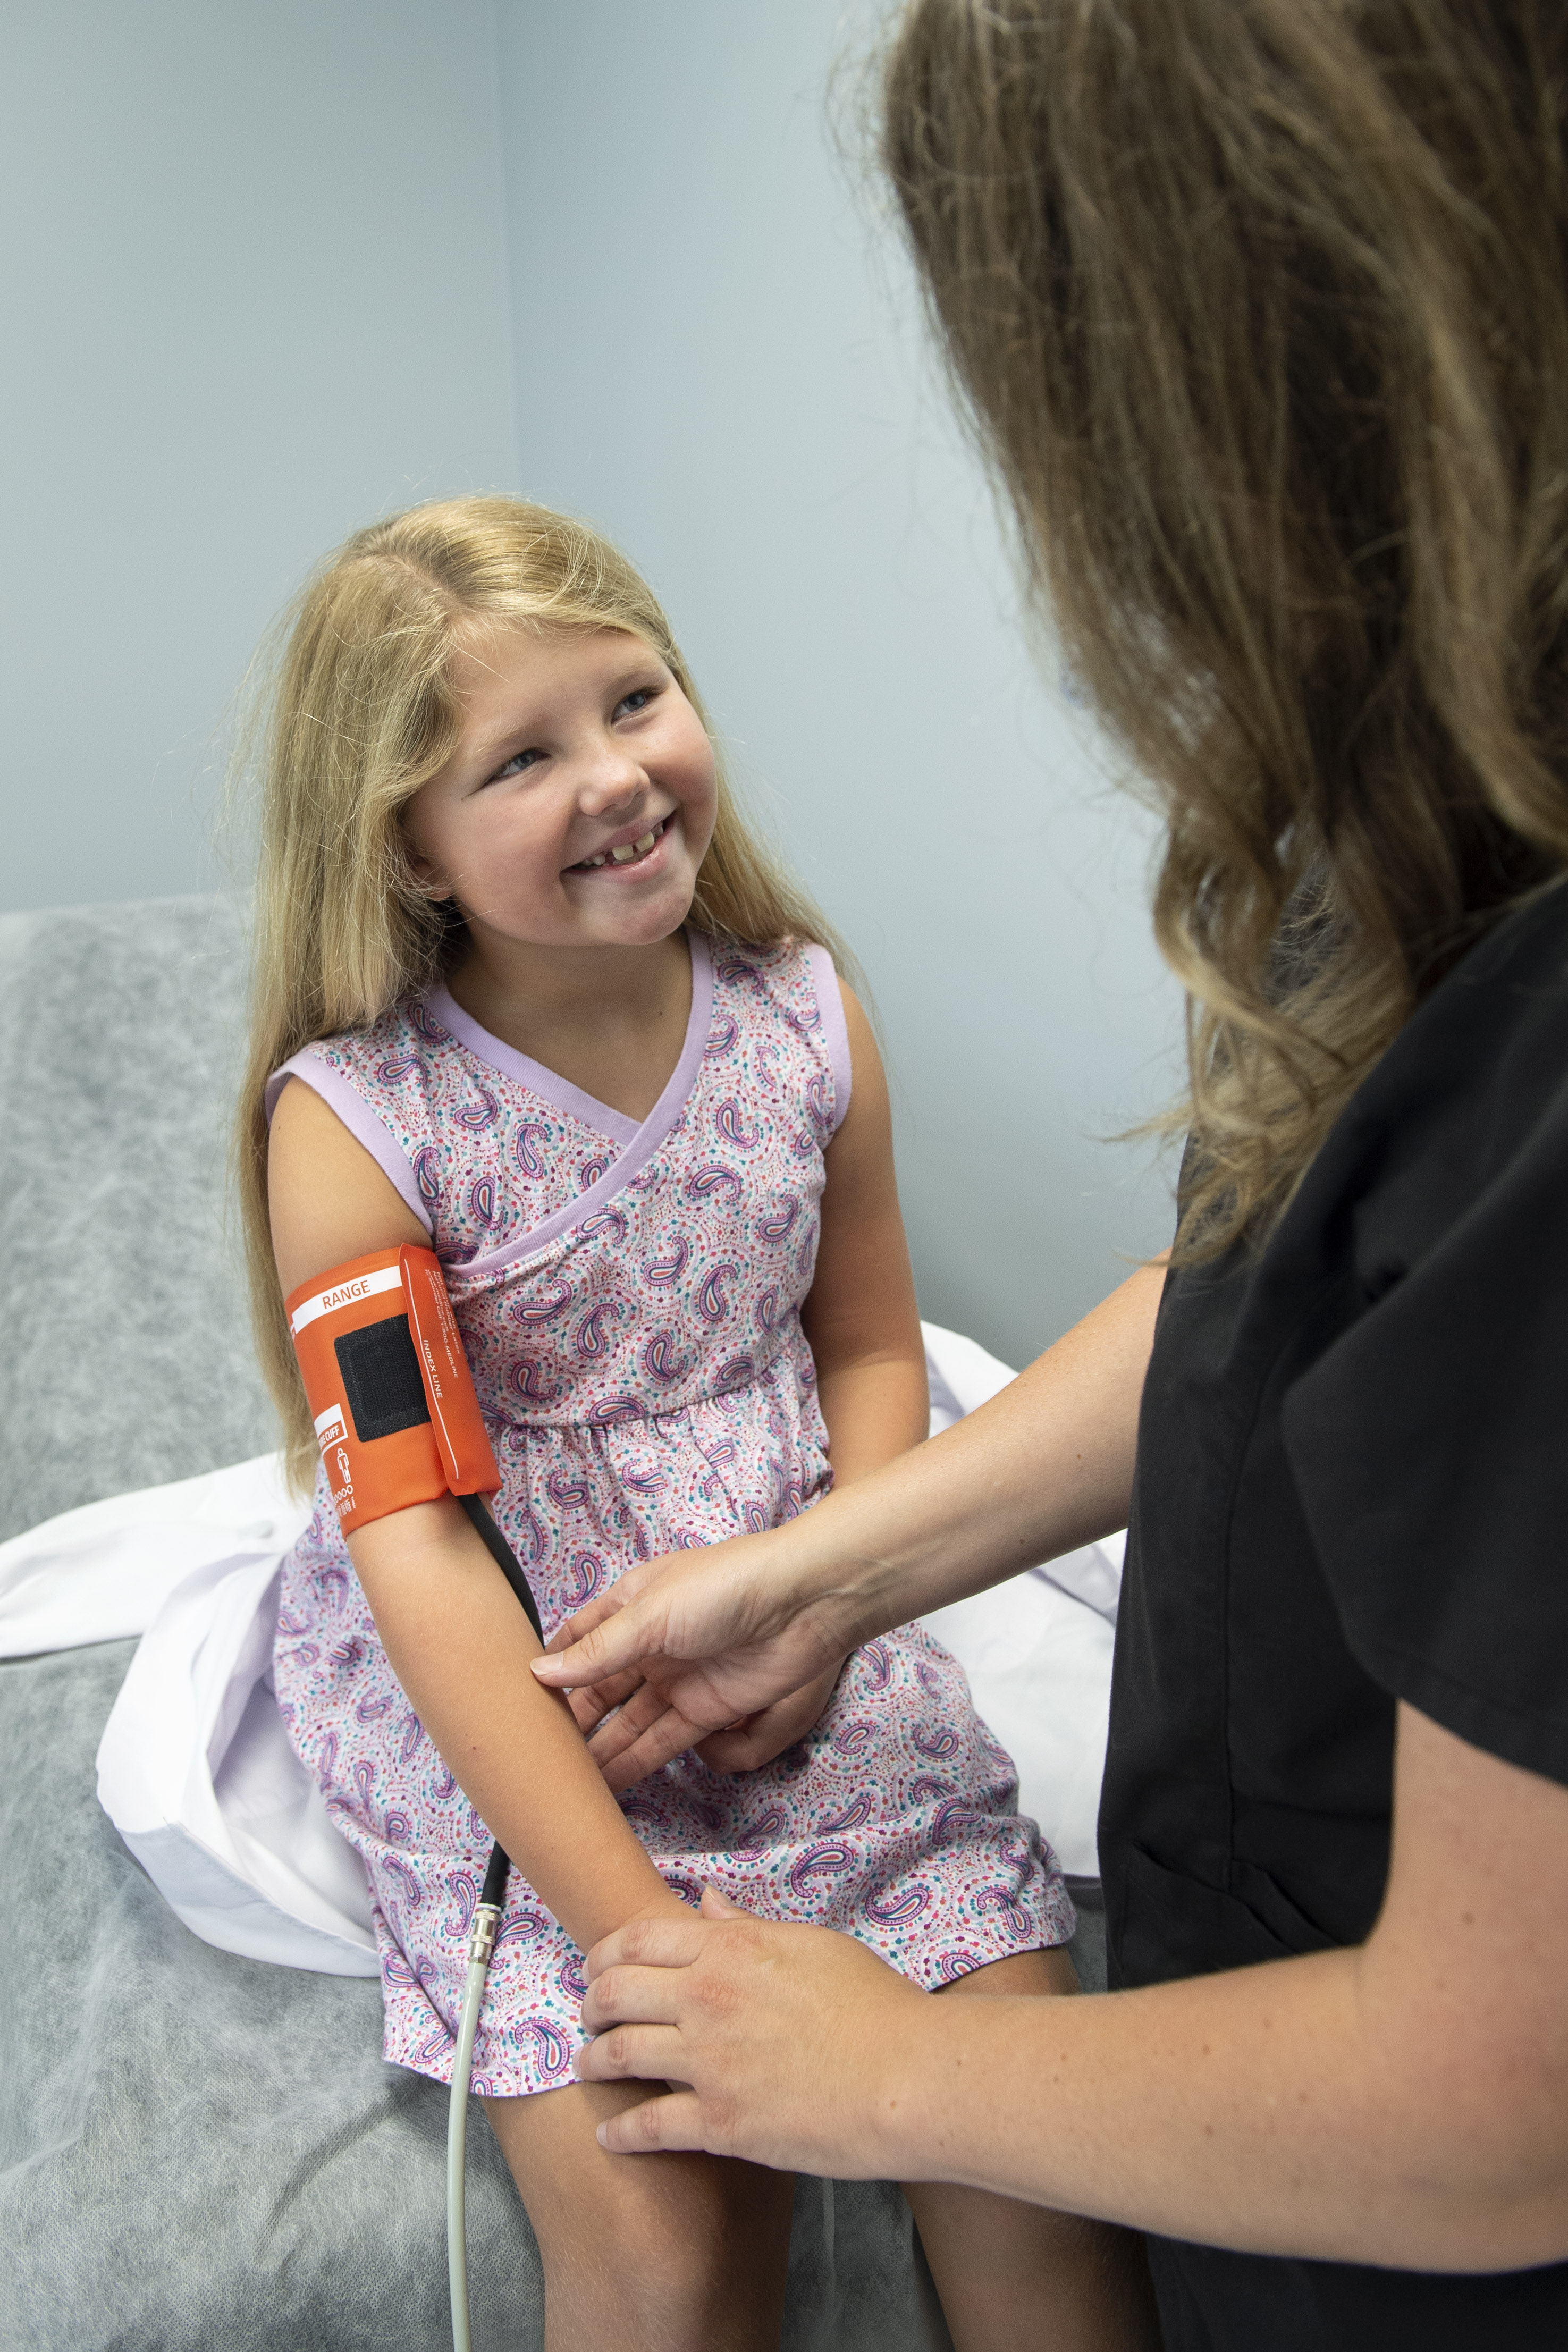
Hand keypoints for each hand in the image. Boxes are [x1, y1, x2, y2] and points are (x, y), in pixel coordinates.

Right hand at [532, 1529, 856, 1789]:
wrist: (804, 1603)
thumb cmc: (724, 1587)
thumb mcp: (650, 1615)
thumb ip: (597, 1652)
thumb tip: (541, 1673)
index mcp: (631, 1604)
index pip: (579, 1638)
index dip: (550, 1667)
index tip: (516, 1701)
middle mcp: (650, 1642)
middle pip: (600, 1688)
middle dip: (571, 1720)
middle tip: (534, 1757)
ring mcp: (678, 1677)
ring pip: (627, 1721)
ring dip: (599, 1750)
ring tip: (560, 1783)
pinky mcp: (706, 1709)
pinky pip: (661, 1740)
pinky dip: (634, 1762)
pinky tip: (604, 1784)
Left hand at [577, 1885, 930, 2175]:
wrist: (906, 2075)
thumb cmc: (875, 2005)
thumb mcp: (813, 1944)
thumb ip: (749, 1925)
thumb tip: (706, 1901)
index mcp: (730, 1949)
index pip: (638, 1939)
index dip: (606, 1953)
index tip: (597, 1968)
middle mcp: (707, 2000)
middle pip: (614, 1994)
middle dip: (591, 2006)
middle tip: (590, 2018)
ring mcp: (709, 2064)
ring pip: (618, 2056)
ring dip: (593, 2063)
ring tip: (588, 2068)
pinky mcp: (720, 2124)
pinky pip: (647, 2127)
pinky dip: (619, 2133)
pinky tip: (609, 2136)